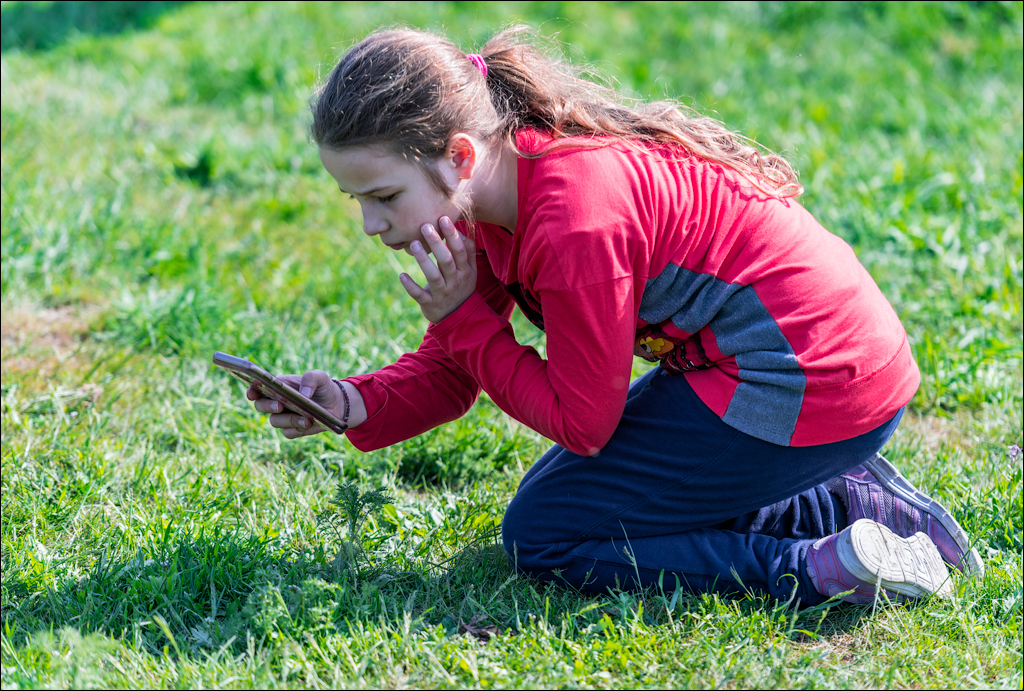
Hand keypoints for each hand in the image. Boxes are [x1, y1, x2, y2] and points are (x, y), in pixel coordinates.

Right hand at [246, 369, 365, 438]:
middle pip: (261, 406)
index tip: (252, 394)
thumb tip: (303, 393)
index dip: (251, 390)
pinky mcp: (293, 429)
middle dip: (267, 406)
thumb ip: (311, 378)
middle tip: (280, 405)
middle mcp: (277, 401)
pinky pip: (288, 432)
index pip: (258, 387)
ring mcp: (284, 416)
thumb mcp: (321, 377)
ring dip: (289, 420)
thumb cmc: (324, 387)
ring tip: (305, 418)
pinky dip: (297, 429)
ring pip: (275, 421)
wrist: (337, 405)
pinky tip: (309, 423)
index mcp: (279, 386)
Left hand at [400, 216, 476, 322]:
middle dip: (437, 243)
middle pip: (446, 260)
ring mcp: (442, 294)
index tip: (443, 218)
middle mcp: (455, 281)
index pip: (460, 250)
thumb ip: (468, 251)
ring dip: (422, 260)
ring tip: (413, 244)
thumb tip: (460, 231)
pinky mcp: (430, 304)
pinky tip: (401, 275)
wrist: (459, 317)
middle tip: (425, 226)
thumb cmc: (462, 286)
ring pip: (433, 276)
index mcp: (465, 271)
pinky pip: (419, 295)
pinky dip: (410, 286)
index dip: (452, 235)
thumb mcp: (470, 270)